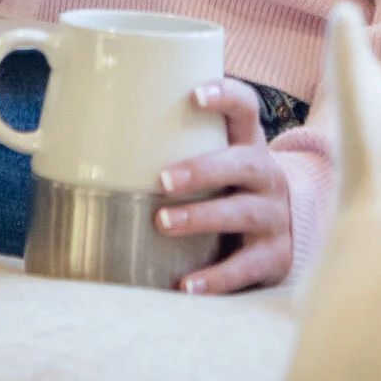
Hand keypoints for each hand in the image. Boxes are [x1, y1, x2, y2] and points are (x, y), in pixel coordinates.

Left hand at [156, 79, 293, 294]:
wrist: (288, 231)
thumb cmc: (232, 189)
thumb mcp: (221, 162)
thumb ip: (180, 146)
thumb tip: (92, 136)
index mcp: (250, 145)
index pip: (246, 108)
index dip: (226, 96)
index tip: (194, 95)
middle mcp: (268, 177)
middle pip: (244, 163)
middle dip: (203, 169)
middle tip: (163, 179)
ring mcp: (274, 216)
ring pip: (243, 212)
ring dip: (202, 217)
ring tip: (163, 222)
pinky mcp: (275, 256)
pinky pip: (246, 267)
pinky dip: (216, 278)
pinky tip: (186, 286)